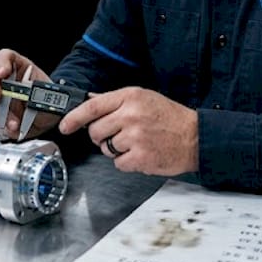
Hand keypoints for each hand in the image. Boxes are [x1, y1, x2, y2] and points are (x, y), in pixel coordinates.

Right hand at [0, 49, 59, 139]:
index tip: (3, 72)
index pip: (5, 57)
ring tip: (14, 123)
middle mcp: (5, 81)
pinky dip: (0, 125)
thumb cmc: (49, 101)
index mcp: (19, 68)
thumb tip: (32, 98)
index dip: (2, 63)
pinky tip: (11, 128)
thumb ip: (39, 94)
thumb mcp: (49, 94)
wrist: (50, 119)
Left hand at [58, 87, 197, 175]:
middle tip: (119, 135)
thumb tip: (90, 101)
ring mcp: (135, 137)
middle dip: (102, 136)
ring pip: (106, 149)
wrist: (195, 137)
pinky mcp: (140, 157)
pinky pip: (118, 164)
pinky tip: (141, 153)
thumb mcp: (144, 98)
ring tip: (136, 143)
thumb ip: (116, 101)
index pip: (92, 107)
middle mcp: (131, 115)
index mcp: (130, 97)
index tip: (65, 126)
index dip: (74, 118)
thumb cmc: (170, 117)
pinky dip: (127, 162)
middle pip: (96, 131)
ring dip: (116, 150)